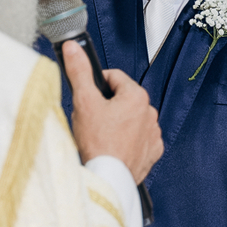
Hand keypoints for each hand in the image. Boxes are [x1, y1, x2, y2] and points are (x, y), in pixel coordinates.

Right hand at [62, 41, 162, 183]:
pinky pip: (140, 139)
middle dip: (107, 106)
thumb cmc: (97, 143)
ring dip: (118, 123)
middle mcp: (150, 113)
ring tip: (102, 136)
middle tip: (92, 120)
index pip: (114, 77)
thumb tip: (73, 48)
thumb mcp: (83, 102)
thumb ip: (79, 71)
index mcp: (137, 96)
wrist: (107, 178)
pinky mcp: (152, 151)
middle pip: (123, 98)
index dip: (96, 85)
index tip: (88, 97)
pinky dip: (128, 141)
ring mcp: (153, 133)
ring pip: (131, 119)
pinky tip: (114, 147)